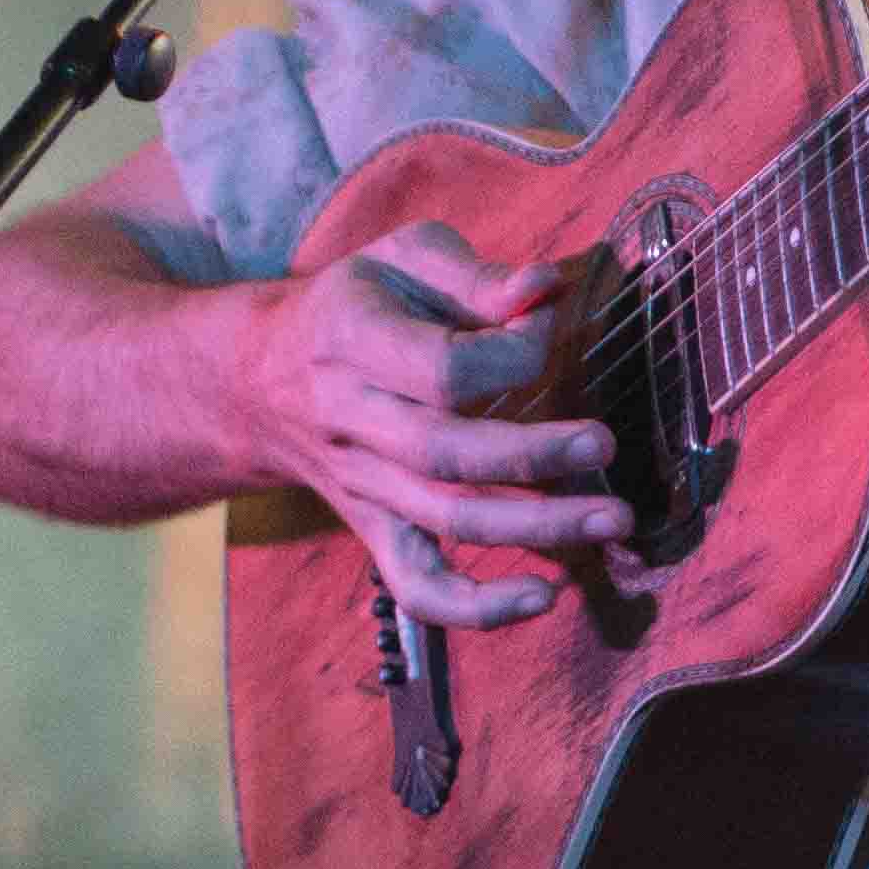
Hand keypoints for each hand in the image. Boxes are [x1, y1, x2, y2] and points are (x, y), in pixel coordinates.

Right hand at [246, 220, 628, 629]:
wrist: (258, 377)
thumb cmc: (354, 305)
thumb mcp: (402, 260)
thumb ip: (476, 276)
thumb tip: (544, 289)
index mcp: (351, 339)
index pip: (443, 366)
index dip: (513, 353)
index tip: (547, 328)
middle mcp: (349, 417)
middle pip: (445, 453)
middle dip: (534, 454)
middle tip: (604, 444)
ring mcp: (359, 483)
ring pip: (443, 519)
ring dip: (533, 527)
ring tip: (610, 517)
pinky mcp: (372, 528)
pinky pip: (416, 585)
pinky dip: (478, 608)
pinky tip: (543, 597)